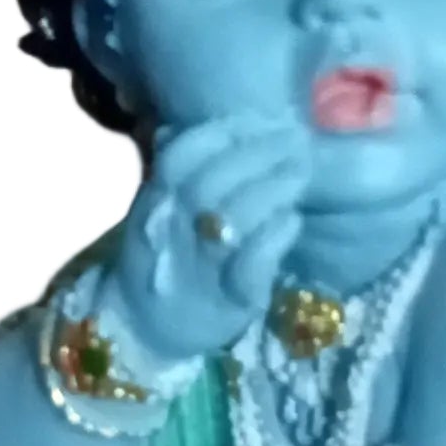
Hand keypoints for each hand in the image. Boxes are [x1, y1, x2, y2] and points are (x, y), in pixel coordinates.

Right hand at [107, 113, 310, 370]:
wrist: (144, 327)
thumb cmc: (164, 254)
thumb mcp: (157, 207)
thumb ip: (175, 167)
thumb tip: (184, 123)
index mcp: (156, 202)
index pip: (180, 157)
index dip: (220, 133)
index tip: (260, 118)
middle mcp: (173, 232)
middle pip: (211, 183)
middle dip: (258, 155)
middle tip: (296, 139)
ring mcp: (202, 268)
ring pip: (233, 220)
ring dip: (272, 189)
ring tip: (300, 172)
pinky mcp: (231, 300)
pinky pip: (253, 265)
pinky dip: (276, 237)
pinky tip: (292, 220)